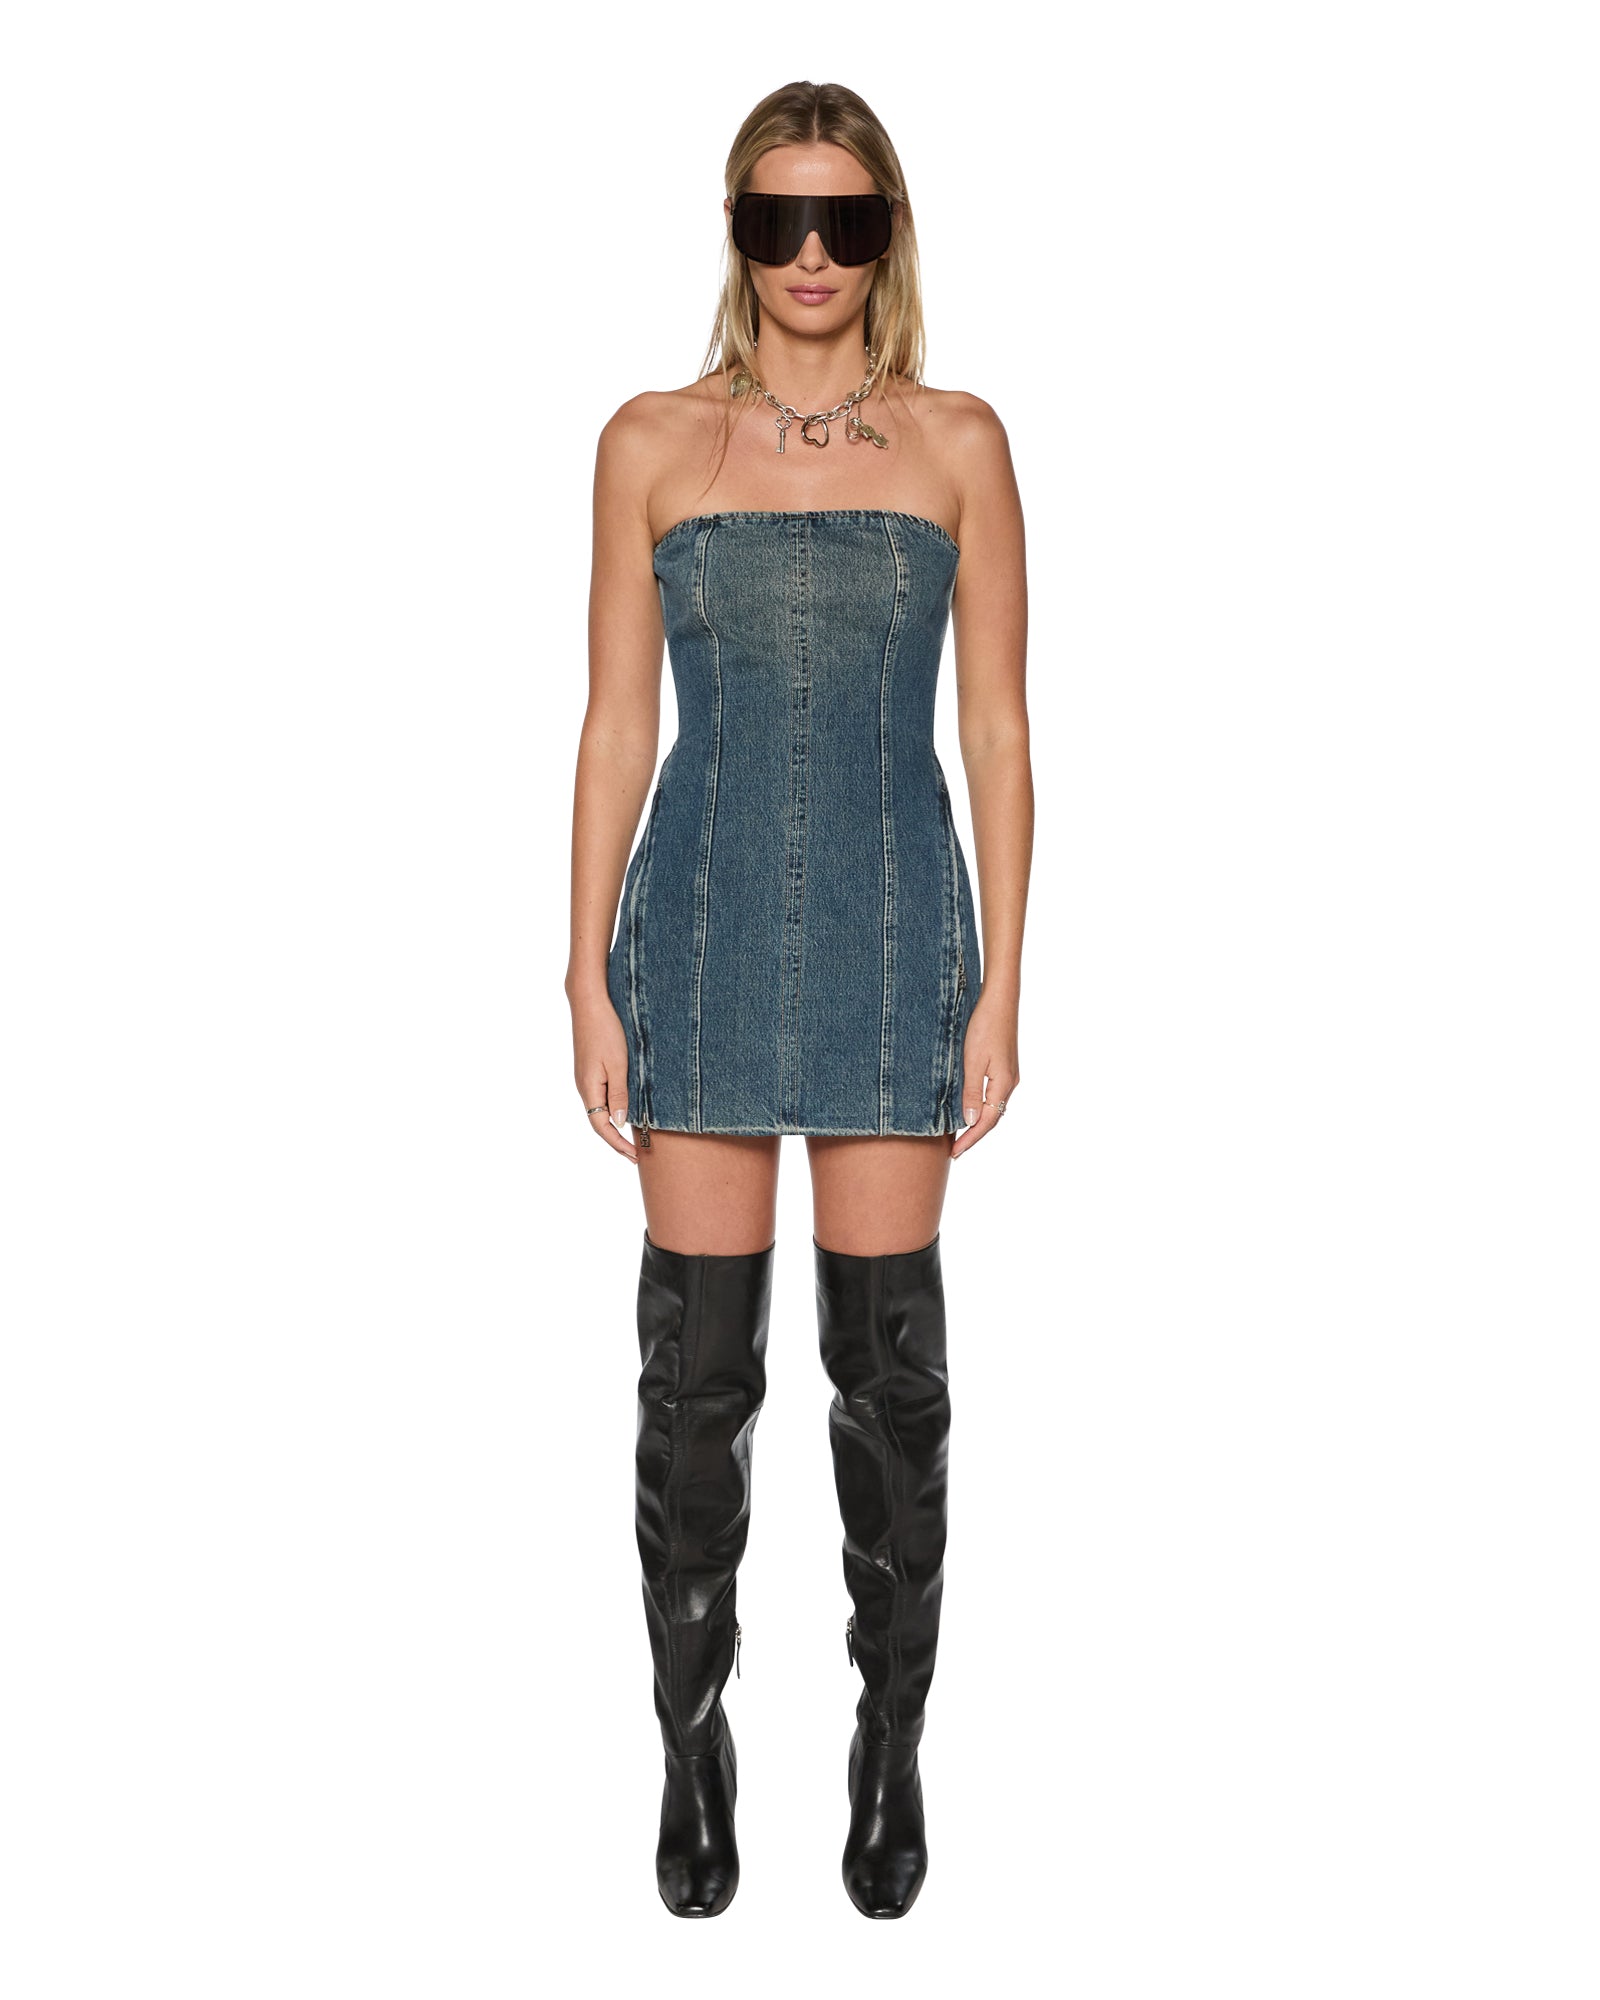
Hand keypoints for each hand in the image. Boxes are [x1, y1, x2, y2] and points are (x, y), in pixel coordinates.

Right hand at [571, 987, 638, 1161]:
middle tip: (637, 1152)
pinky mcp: (591, 1068)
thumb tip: (619, 1123)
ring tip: (635, 1135)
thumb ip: (619, 1095)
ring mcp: (586, 1077)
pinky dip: (614, 1107)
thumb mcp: (618, 1065)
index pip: (601, 1127)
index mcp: (589, 1089)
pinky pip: (601, 1095)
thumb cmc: (606, 1031)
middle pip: (599, 1121)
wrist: (590, 1003)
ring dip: (616, 1124)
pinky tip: (626, 1108)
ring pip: (600, 1108)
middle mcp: (584, 1086)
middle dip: (617, 1140)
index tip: (634, 1156)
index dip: (617, 1144)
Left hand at [951, 992, 1017, 1159]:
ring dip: (977, 1121)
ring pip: (993, 1106)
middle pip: (992, 1117)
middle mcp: (1010, 1082)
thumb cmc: (984, 1026)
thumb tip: (971, 1120)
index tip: (955, 1153)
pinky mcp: (1004, 1065)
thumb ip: (971, 1091)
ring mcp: (1009, 1074)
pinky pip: (992, 1094)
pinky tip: (969, 1107)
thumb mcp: (973, 1060)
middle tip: (954, 1149)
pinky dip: (980, 1106)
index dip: (970, 1139)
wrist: (999, 999)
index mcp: (1003, 1084)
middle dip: (974, 1135)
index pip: (987, 1122)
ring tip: (958, 1133)